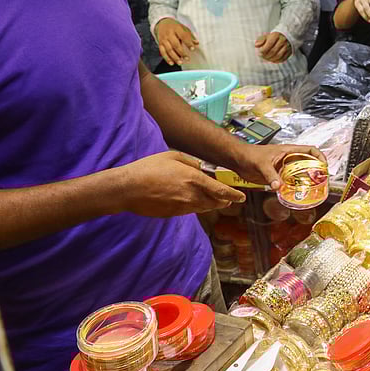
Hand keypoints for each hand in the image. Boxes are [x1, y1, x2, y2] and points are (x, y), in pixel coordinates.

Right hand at [116, 151, 245, 217]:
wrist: (128, 189)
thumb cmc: (149, 168)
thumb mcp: (173, 157)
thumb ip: (191, 163)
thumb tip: (201, 169)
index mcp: (193, 179)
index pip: (220, 191)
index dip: (233, 195)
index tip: (241, 197)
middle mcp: (191, 195)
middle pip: (215, 203)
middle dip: (224, 201)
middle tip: (229, 199)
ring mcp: (181, 207)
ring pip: (203, 208)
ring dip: (211, 205)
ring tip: (215, 201)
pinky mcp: (172, 214)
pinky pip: (190, 211)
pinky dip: (196, 207)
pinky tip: (193, 202)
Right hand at [155, 19, 197, 65]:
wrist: (162, 23)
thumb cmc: (175, 27)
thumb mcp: (183, 28)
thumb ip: (190, 36)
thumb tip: (197, 43)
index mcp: (176, 28)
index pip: (183, 36)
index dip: (188, 43)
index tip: (193, 49)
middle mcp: (169, 34)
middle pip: (175, 44)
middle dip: (181, 52)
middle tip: (187, 58)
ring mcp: (163, 39)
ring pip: (169, 50)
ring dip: (175, 57)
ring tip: (180, 62)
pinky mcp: (160, 44)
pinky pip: (163, 52)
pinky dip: (167, 58)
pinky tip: (172, 63)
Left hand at [229, 142, 325, 190]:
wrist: (238, 160)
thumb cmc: (250, 156)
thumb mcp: (261, 165)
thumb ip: (270, 175)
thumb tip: (278, 186)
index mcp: (288, 151)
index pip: (310, 150)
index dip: (319, 157)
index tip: (324, 167)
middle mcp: (288, 159)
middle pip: (308, 163)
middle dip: (316, 171)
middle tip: (320, 182)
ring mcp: (283, 168)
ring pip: (300, 173)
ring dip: (306, 181)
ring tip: (311, 190)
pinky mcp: (277, 175)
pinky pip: (290, 181)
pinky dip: (294, 187)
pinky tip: (295, 194)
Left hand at [255, 32, 292, 63]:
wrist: (286, 36)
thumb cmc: (274, 37)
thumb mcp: (266, 36)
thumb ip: (260, 40)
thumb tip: (256, 45)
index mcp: (276, 35)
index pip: (269, 44)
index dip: (263, 50)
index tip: (260, 52)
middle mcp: (283, 40)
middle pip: (273, 51)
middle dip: (266, 55)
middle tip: (262, 56)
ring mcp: (287, 46)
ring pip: (278, 56)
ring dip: (271, 59)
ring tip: (266, 58)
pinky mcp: (290, 51)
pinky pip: (283, 58)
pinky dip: (277, 61)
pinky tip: (272, 60)